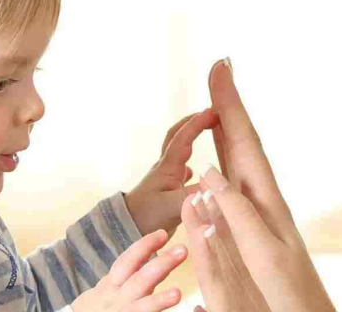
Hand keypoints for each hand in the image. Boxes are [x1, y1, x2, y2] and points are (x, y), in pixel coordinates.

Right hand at [69, 229, 186, 311]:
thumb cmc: (99, 308)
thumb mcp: (106, 288)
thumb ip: (126, 274)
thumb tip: (149, 249)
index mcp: (112, 285)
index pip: (127, 261)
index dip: (144, 246)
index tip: (163, 233)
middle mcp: (116, 299)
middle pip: (139, 281)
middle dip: (161, 265)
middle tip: (183, 250)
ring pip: (142, 308)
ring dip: (159, 301)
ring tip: (177, 293)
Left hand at [125, 109, 217, 237]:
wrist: (125, 230)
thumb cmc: (145, 216)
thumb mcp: (171, 206)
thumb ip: (195, 195)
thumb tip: (217, 183)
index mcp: (167, 167)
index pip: (183, 138)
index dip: (198, 123)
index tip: (213, 111)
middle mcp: (166, 168)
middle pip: (177, 137)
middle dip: (193, 122)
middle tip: (211, 114)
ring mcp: (165, 179)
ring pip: (179, 152)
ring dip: (191, 139)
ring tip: (208, 134)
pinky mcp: (166, 192)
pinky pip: (180, 171)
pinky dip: (191, 165)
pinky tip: (197, 174)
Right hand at [182, 59, 336, 311]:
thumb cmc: (289, 292)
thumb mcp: (263, 255)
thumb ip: (238, 215)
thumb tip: (208, 172)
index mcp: (266, 199)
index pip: (245, 141)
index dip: (230, 104)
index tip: (220, 68)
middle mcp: (262, 195)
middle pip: (243, 139)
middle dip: (229, 103)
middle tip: (219, 68)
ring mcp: (257, 206)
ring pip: (239, 155)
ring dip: (227, 125)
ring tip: (216, 100)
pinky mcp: (251, 221)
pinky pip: (233, 177)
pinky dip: (224, 156)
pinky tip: (218, 154)